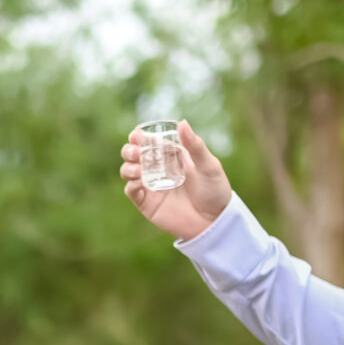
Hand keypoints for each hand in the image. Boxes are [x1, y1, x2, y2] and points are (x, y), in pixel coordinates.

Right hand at [120, 120, 232, 241]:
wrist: (214, 221)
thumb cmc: (215, 191)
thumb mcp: (209, 166)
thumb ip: (195, 146)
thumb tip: (182, 123)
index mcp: (171, 155)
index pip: (149, 141)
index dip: (139, 136)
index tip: (137, 135)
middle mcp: (158, 168)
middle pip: (133, 154)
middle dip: (129, 150)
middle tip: (136, 153)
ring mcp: (151, 185)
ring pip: (128, 170)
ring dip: (128, 166)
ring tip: (138, 169)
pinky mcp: (147, 203)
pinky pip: (131, 191)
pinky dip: (131, 184)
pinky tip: (139, 183)